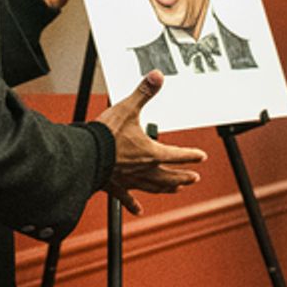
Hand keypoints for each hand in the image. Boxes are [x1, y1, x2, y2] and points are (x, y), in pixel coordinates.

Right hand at [94, 71, 206, 214]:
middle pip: (169, 176)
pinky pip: (126, 198)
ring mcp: (129, 180)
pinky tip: (138, 210)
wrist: (84, 156)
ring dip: (166, 188)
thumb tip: (158, 76)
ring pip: (154, 187)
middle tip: (194, 178)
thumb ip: (144, 92)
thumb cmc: (106, 135)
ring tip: (175, 190)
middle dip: (183, 176)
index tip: (202, 157)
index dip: (190, 155)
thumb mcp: (127, 108)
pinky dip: (133, 204)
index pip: (176, 154)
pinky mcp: (115, 186)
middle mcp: (143, 169)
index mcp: (150, 152)